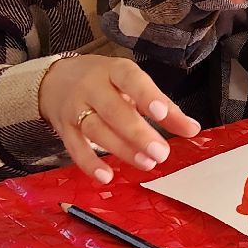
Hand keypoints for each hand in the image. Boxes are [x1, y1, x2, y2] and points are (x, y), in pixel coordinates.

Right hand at [37, 55, 200, 183]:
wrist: (56, 80)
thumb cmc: (104, 82)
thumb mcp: (132, 84)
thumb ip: (162, 106)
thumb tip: (191, 129)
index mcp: (114, 70)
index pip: (131, 80)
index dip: (146, 96)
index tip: (162, 114)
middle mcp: (92, 87)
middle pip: (113, 110)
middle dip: (137, 133)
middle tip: (161, 152)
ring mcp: (75, 108)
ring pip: (96, 130)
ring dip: (122, 149)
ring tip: (146, 163)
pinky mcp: (64, 129)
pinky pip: (75, 148)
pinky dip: (90, 164)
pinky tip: (107, 177)